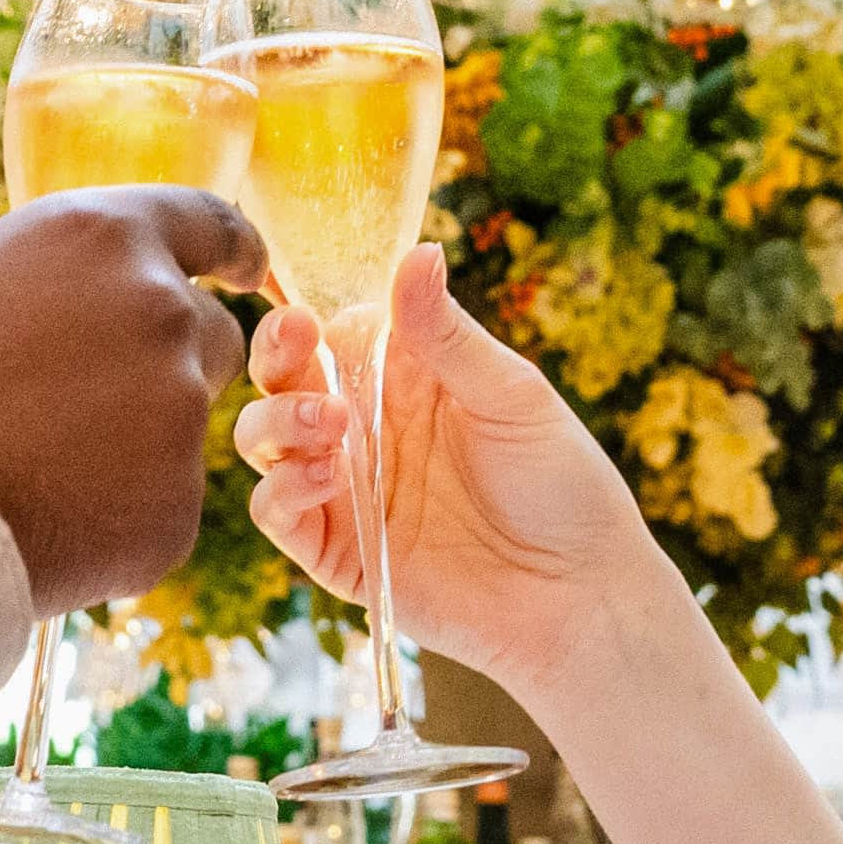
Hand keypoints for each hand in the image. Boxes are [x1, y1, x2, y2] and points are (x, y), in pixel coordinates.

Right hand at [0, 191, 258, 615]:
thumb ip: (30, 287)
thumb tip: (39, 311)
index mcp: (100, 236)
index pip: (209, 223)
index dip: (234, 250)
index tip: (247, 269)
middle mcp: (161, 309)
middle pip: (211, 334)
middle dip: (169, 364)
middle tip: (87, 407)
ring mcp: (180, 413)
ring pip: (185, 427)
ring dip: (137, 445)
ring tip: (37, 473)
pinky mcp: (177, 508)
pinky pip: (160, 508)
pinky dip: (116, 519)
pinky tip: (41, 525)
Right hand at [235, 250, 703, 730]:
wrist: (580, 594)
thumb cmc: (563, 485)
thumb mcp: (511, 396)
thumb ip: (449, 335)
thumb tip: (419, 250)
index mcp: (403, 378)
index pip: (331, 330)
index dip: (312, 317)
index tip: (315, 314)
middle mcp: (364, 426)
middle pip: (282, 377)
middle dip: (274, 353)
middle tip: (296, 342)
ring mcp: (344, 489)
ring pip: (262, 439)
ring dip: (277, 419)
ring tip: (331, 424)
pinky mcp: (337, 551)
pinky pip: (274, 513)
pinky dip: (282, 489)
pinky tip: (326, 476)